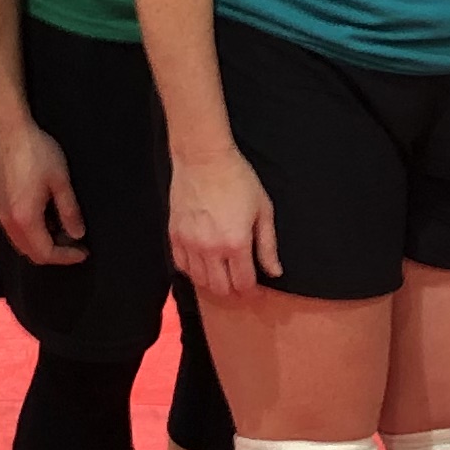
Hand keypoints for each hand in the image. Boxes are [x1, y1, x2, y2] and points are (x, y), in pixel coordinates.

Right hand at [0, 118, 87, 265]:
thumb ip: (69, 211)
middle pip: (31, 253)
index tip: (84, 251)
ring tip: (63, 229)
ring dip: (42, 243)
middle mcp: (8, 221)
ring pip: (21, 243)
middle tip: (75, 242)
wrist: (7, 130)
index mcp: (25, 219)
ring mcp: (0, 213)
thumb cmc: (36, 152)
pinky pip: (15, 230)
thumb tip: (77, 234)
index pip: (45, 253)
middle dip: (55, 253)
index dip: (66, 257)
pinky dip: (32, 232)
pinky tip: (46, 217)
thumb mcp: (60, 181)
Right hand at [169, 144, 278, 302]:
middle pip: (220, 288)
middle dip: (232, 290)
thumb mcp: (263, 210)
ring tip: (221, 273)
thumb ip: (268, 245)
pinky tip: (202, 263)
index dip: (251, 291)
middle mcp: (210, 249)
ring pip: (199, 280)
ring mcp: (189, 243)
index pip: (243, 283)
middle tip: (239, 282)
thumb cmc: (238, 179)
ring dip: (212, 282)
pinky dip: (192, 270)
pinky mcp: (175, 235)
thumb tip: (274, 272)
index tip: (255, 288)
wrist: (203, 159)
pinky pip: (181, 265)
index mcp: (236, 243)